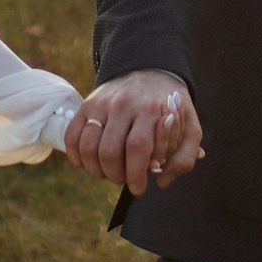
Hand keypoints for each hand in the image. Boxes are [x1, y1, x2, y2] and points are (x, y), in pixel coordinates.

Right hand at [63, 72, 203, 192]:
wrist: (150, 72)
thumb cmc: (171, 108)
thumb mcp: (190, 129)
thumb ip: (184, 158)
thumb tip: (162, 182)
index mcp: (151, 109)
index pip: (137, 148)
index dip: (136, 174)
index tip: (138, 188)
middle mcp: (123, 104)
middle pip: (110, 151)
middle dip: (116, 176)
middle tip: (125, 180)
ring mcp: (101, 104)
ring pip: (88, 148)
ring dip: (97, 170)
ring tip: (109, 173)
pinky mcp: (86, 105)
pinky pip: (72, 137)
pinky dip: (77, 157)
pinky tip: (90, 164)